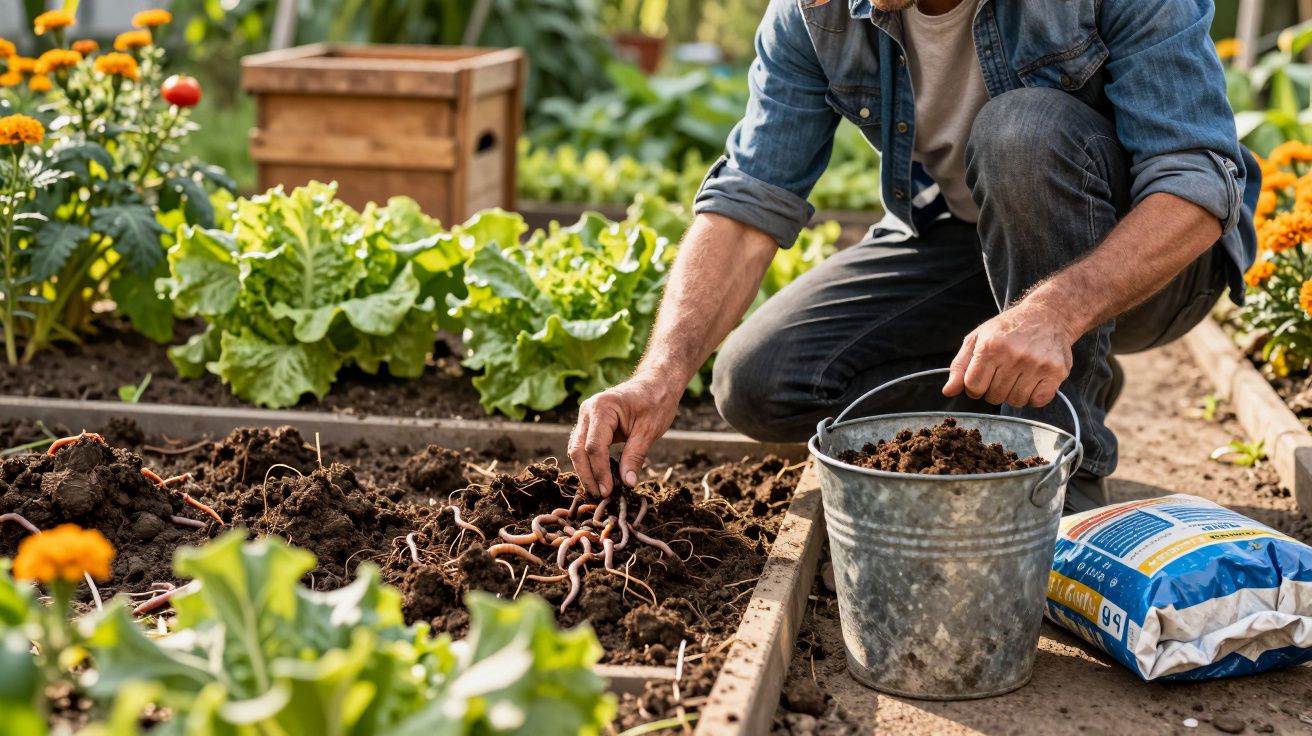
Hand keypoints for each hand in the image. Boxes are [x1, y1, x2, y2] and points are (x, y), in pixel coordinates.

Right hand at [568, 376, 681, 496]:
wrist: (656, 384)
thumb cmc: (656, 401)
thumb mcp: (649, 430)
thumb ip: (635, 456)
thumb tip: (627, 483)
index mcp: (602, 408)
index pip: (594, 446)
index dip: (600, 472)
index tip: (608, 491)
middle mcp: (588, 411)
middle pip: (578, 449)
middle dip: (588, 475)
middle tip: (600, 496)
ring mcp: (586, 417)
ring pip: (576, 449)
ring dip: (585, 471)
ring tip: (599, 491)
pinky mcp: (590, 424)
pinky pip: (583, 446)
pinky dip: (589, 463)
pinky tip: (599, 479)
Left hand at [942, 301, 1077, 407]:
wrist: (1048, 315)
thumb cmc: (1007, 329)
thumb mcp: (977, 339)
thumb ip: (960, 366)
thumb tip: (948, 391)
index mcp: (990, 346)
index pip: (973, 387)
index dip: (975, 386)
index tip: (983, 376)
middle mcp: (1014, 355)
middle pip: (993, 397)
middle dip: (994, 389)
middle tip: (1003, 372)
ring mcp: (1037, 364)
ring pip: (1015, 401)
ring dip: (1013, 393)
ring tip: (1018, 374)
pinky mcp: (1056, 372)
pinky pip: (1038, 401)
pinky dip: (1033, 396)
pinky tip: (1033, 380)